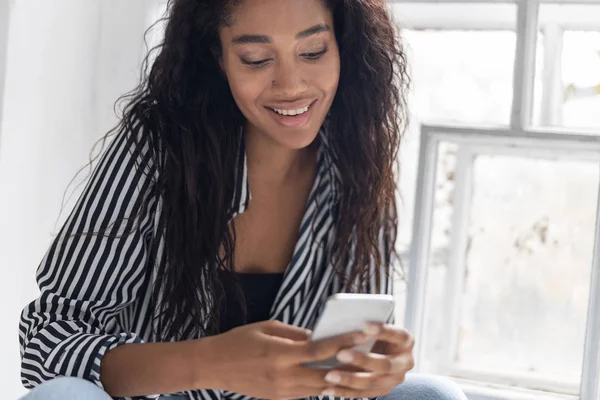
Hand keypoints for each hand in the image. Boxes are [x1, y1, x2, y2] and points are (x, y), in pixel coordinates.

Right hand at [201, 320, 368, 399]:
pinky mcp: (278, 398)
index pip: (319, 350)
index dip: (343, 343)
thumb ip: (295, 333)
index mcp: (281, 354)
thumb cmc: (239, 340)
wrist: (213, 366)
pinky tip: (333, 378)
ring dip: (338, 380)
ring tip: (358, 369)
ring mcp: (281, 391)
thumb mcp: (267, 328)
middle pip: (325, 374)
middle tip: (369, 357)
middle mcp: (283, 376)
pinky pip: (306, 393)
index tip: (361, 335)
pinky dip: (321, 386)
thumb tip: (319, 337)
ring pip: (318, 388)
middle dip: (348, 367)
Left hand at [319, 323, 414, 397]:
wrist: (387, 350)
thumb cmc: (377, 333)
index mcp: (406, 341)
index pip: (397, 335)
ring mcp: (394, 379)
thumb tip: (347, 324)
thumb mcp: (377, 327)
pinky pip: (362, 393)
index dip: (383, 331)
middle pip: (385, 364)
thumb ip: (366, 328)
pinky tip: (329, 388)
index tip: (366, 325)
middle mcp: (404, 362)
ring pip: (372, 382)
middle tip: (341, 354)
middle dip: (362, 360)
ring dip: (349, 379)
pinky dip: (344, 391)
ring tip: (330, 376)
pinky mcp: (382, 390)